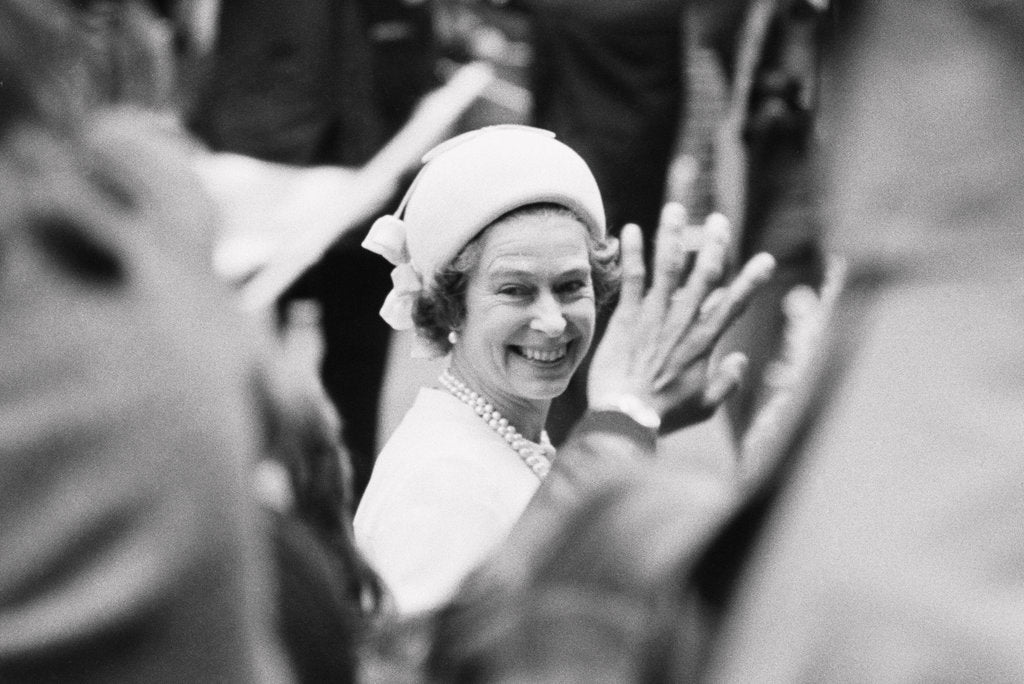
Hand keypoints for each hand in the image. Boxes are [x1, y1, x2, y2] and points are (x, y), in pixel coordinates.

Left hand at [587, 202, 775, 433]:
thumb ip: (727, 383)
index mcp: (704, 342)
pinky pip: (631, 278)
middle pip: (702, 275)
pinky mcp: (626, 317)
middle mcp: (682, 322)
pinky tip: (630, 229)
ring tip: (675, 208)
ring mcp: (653, 316)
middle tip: (719, 221)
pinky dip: (631, 253)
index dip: (750, 281)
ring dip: (672, 236)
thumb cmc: (664, 416)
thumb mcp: (705, 407)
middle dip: (713, 245)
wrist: (625, 416)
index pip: (733, 304)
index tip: (766, 260)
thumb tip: (740, 361)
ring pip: (667, 267)